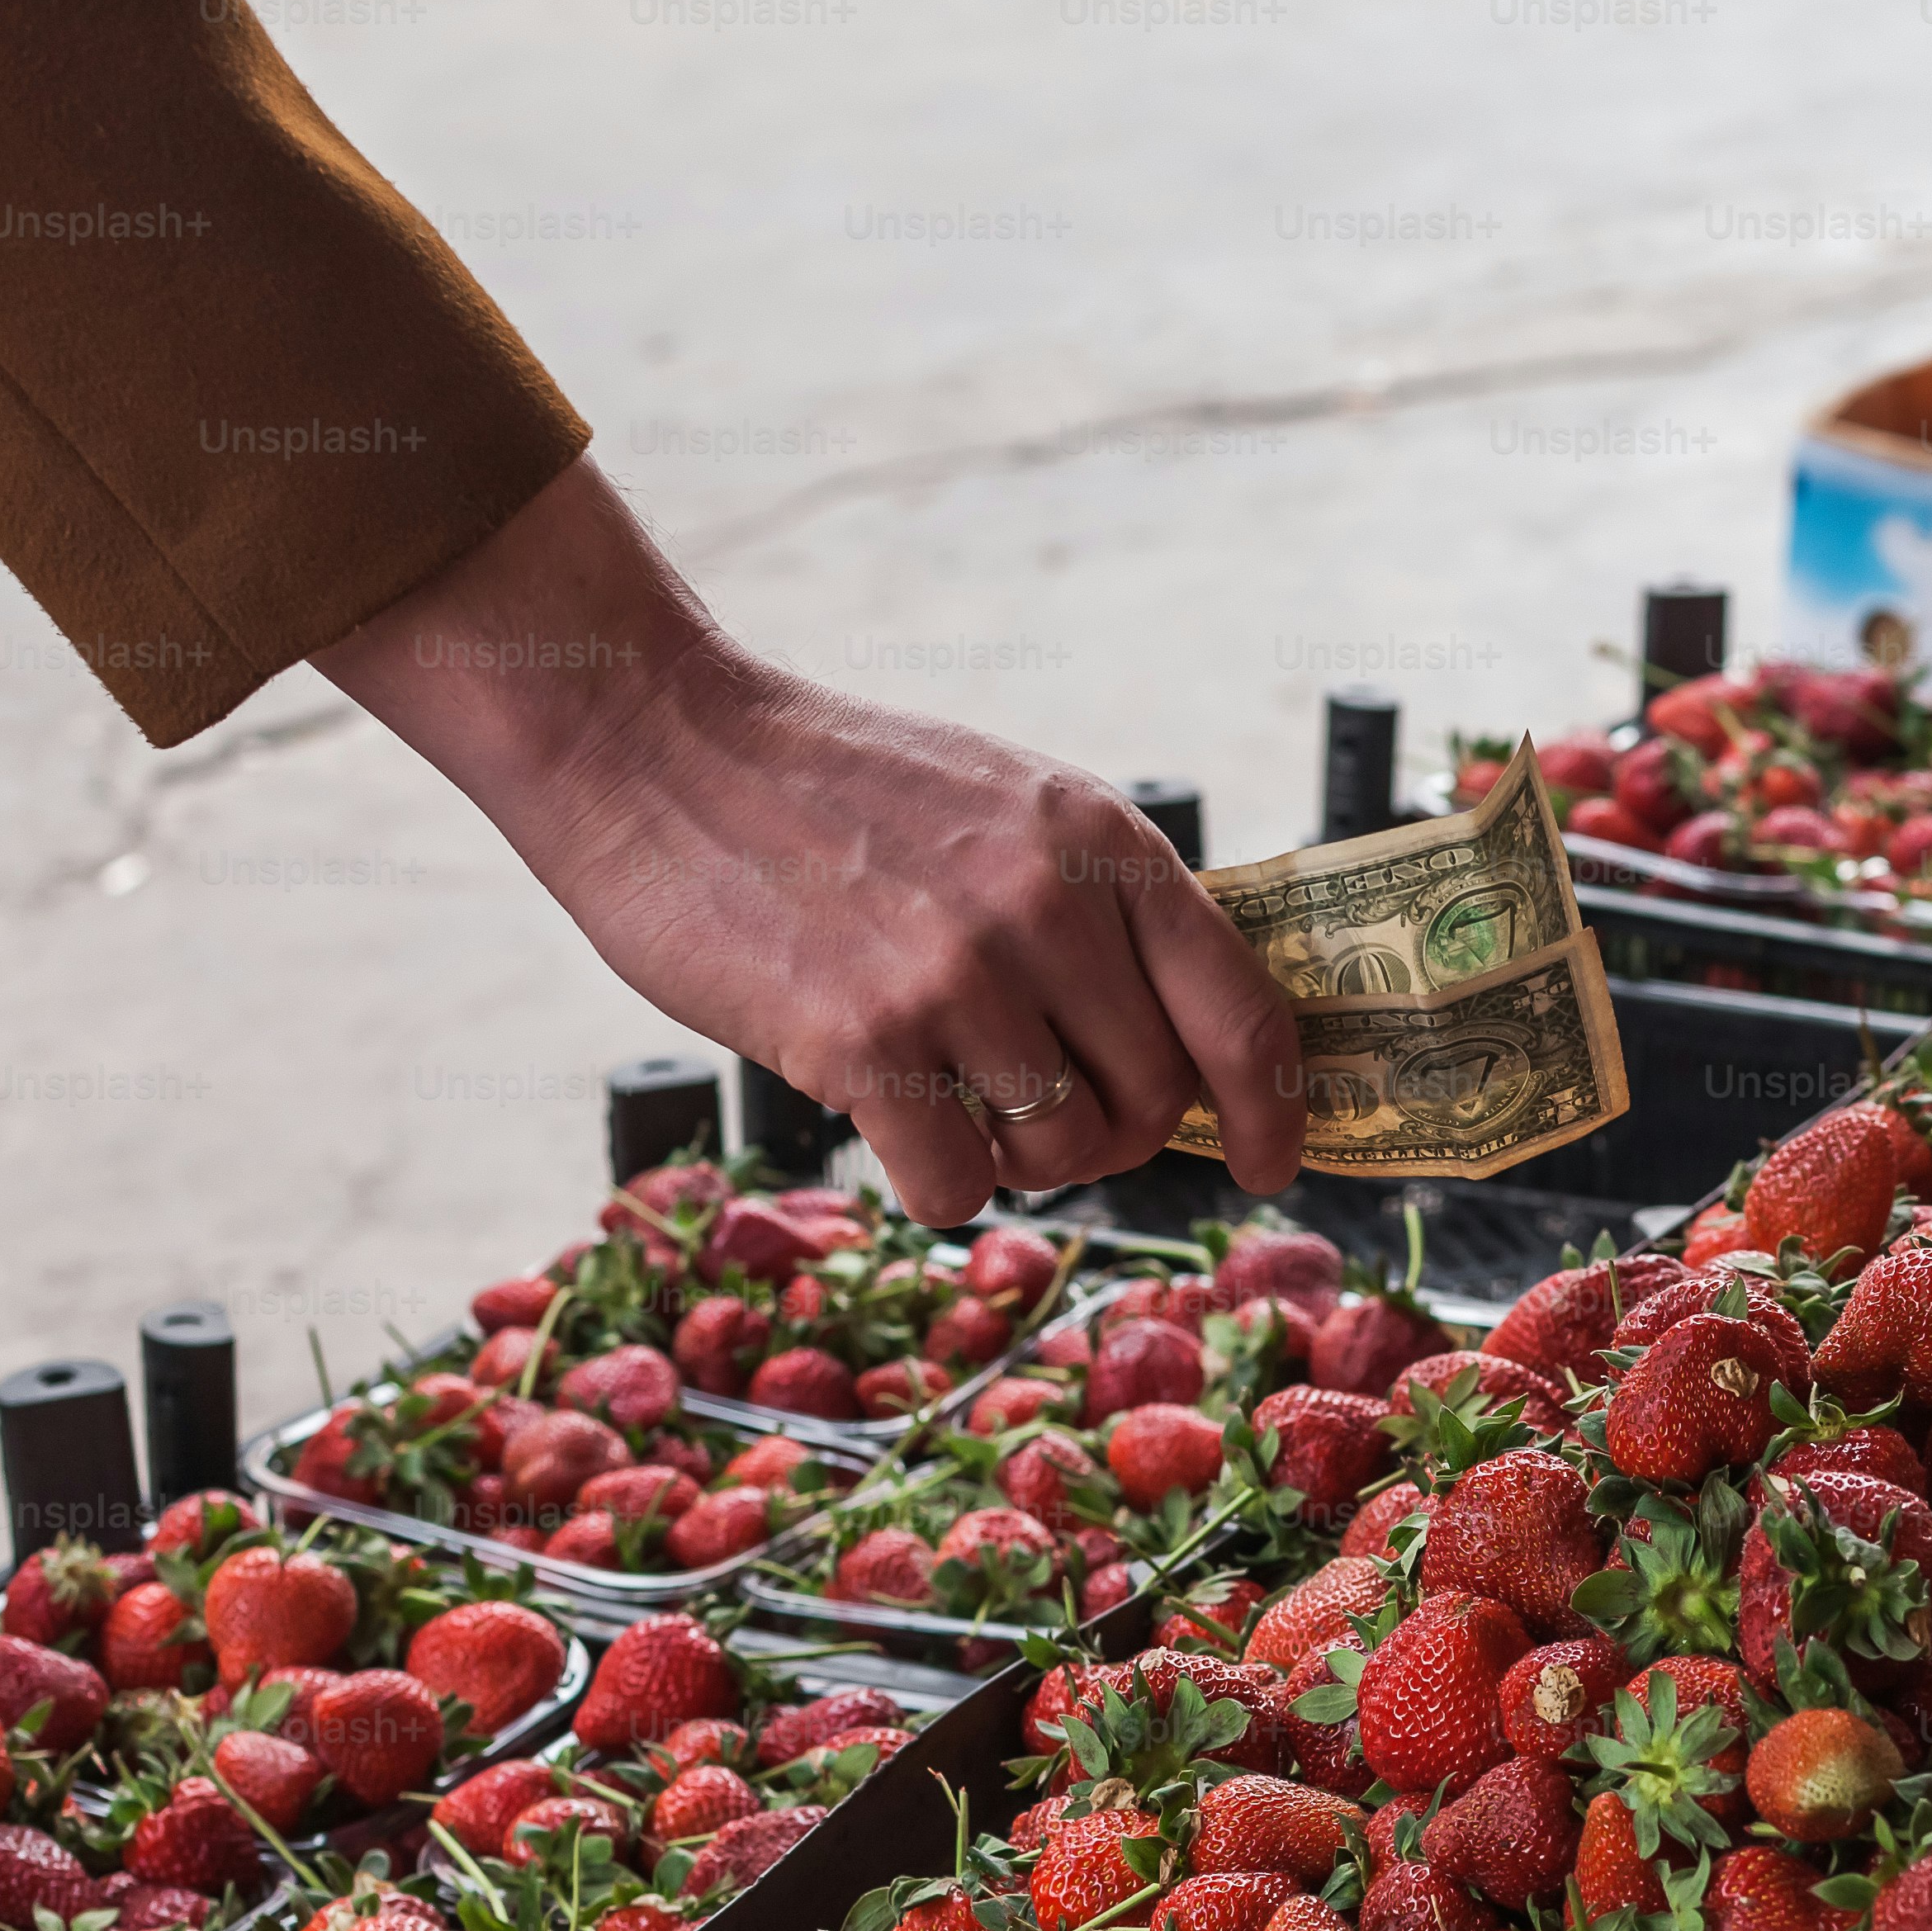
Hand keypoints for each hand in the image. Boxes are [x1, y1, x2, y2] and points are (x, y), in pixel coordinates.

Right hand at [315, 460, 1302, 1219]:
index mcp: (1104, 842)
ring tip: (948, 1082)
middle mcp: (1049, 910)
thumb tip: (1190, 1058)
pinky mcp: (861, 1043)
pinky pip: (956, 1186)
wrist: (659, 743)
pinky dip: (935, 1178)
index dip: (1272, 1109)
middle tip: (1042, 1104)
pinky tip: (890, 1111)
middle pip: (1153, 1103)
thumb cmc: (839, 789)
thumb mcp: (1011, 806)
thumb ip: (1104, 910)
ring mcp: (959, 979)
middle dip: (1115, 1133)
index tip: (1268, 1162)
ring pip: (1062, 1157)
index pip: (1241, 1011)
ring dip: (1016, 1153)